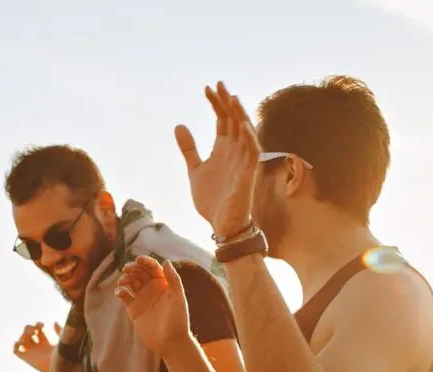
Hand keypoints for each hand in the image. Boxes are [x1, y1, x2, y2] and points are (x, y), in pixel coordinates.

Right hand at [12, 321, 60, 371]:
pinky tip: (22, 342)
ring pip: (21, 341)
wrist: (61, 367)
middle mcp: (38, 348)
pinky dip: (16, 345)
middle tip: (34, 330)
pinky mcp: (27, 358)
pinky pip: (16, 351)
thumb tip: (53, 322)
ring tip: (29, 336)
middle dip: (29, 328)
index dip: (38, 325)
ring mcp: (32, 353)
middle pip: (28, 333)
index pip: (38, 331)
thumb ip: (59, 330)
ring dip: (23, 335)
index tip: (42, 326)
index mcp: (47, 342)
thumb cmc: (65, 354)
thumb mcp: (63, 339)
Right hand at [115, 257, 191, 355]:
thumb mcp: (178, 298)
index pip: (153, 268)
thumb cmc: (177, 320)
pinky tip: (120, 292)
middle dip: (132, 268)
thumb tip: (166, 261)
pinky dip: (120, 291)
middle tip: (126, 268)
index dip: (146, 261)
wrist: (170, 342)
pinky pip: (124, 296)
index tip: (138, 260)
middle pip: (140, 272)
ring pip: (131, 282)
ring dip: (125, 278)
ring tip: (122, 281)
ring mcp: (142, 299)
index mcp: (164, 284)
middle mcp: (152, 289)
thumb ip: (173, 279)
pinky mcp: (133, 309)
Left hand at [175, 81, 260, 236]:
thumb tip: (179, 125)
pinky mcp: (249, 174)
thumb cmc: (212, 199)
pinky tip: (243, 125)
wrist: (221, 225)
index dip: (215, 104)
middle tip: (217, 84)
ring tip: (231, 97)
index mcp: (223, 148)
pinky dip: (249, 138)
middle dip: (226, 103)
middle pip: (233, 120)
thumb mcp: (195, 170)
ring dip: (239, 115)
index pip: (222, 119)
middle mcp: (235, 151)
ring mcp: (243, 161)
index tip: (206, 88)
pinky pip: (253, 153)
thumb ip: (189, 149)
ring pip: (245, 132)